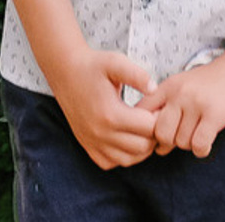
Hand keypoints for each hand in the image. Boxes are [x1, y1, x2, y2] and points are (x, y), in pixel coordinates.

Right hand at [48, 45, 159, 168]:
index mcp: (111, 114)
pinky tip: (126, 138)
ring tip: (141, 128)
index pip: (148, 128)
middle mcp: (101, 134)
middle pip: (142, 147)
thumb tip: (154, 89)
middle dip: (153, 134)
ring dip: (140, 148)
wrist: (66, 72)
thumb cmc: (93, 66)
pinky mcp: (88, 147)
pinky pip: (111, 163)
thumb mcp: (115, 62)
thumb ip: (137, 75)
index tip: (157, 106)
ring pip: (128, 160)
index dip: (158, 117)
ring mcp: (93, 143)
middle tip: (152, 117)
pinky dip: (123, 156)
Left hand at [141, 51, 224, 156]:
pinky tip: (208, 139)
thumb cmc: (213, 83)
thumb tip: (157, 147)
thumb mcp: (185, 88)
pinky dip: (202, 149)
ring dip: (190, 144)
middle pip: (161, 133)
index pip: (142, 112)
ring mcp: (196, 103)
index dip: (147, 130)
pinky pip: (199, 145)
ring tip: (200, 131)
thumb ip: (168, 111)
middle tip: (184, 135)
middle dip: (171, 142)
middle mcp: (180, 93)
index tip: (160, 134)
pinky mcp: (214, 114)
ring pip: (181, 142)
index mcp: (169, 86)